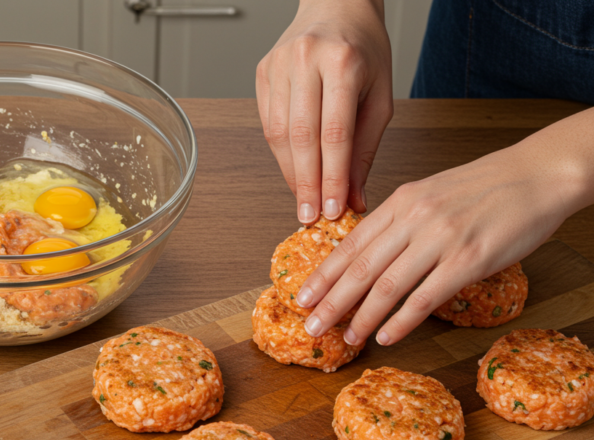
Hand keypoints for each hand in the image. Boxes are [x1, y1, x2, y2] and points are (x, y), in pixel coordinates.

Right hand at [256, 0, 392, 223]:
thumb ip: (365, 149)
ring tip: (303, 198)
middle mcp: (307, 59)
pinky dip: (280, 152)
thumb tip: (353, 197)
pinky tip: (294, 168)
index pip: (335, 132)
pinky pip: (267, 123)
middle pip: (301, 136)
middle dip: (306, 182)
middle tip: (309, 215)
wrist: (337, 6)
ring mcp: (279, 64)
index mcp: (343, 61)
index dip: (332, 176)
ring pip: (278, 133)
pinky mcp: (262, 72)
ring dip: (291, 172)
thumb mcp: (380, 96)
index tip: (332, 208)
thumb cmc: (365, 50)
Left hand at [296, 109, 593, 345]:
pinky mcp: (469, 259)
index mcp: (402, 202)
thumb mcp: (431, 193)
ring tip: (346, 337)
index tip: (302, 296)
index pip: (351, 244)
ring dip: (361, 316)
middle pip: (360, 268)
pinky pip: (426, 296)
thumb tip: (370, 254)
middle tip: (311, 326)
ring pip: (388, 285)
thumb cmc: (485, 187)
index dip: (323, 274)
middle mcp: (414, 219)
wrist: (539, 174)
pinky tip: (386, 336)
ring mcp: (441, 239)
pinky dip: (401, 320)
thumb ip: (400, 221)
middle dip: (330, 301)